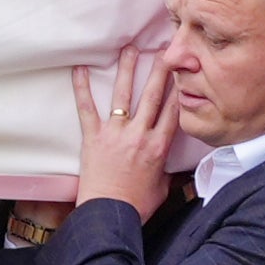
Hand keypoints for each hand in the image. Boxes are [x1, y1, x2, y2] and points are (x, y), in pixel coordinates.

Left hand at [71, 46, 176, 218]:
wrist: (109, 216)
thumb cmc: (136, 206)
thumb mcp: (162, 187)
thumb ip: (167, 169)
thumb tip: (174, 165)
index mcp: (159, 147)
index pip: (174, 110)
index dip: (180, 88)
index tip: (184, 70)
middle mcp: (139, 135)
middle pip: (154, 95)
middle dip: (160, 70)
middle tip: (164, 49)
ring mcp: (116, 133)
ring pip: (123, 95)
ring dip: (127, 70)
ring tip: (130, 49)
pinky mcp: (93, 137)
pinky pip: (87, 108)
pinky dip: (82, 88)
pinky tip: (80, 69)